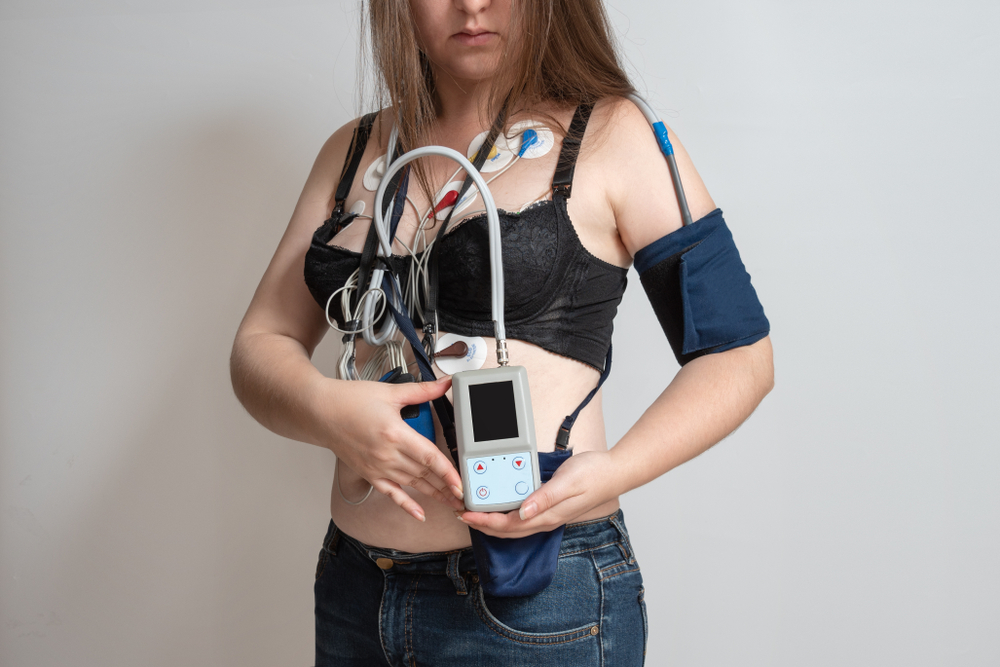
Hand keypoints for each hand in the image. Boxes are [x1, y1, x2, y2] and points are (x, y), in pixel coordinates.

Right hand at [322, 376, 464, 520]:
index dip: (448, 472)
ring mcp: (377, 467)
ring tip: (452, 503)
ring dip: (434, 494)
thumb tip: (444, 384)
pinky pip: (391, 493)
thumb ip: (421, 391)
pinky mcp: (369, 473)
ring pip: (413, 484)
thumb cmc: (349, 400)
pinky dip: (406, 505)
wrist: (319, 412)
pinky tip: (420, 514)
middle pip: (424, 474)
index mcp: (395, 433)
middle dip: (447, 486)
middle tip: (466, 496)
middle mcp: (387, 454)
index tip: (461, 484)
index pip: (429, 457)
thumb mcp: (390, 392)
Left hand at [457, 450, 619, 538]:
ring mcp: (548, 515)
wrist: (614, 473)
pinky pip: (522, 516)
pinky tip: (499, 504)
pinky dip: (505, 513)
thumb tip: (523, 512)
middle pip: (506, 530)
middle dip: (482, 524)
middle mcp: (545, 519)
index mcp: (546, 516)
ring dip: (491, 521)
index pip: (508, 526)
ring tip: (474, 511)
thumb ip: (545, 498)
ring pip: (513, 526)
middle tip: (461, 513)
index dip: (484, 522)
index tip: (466, 514)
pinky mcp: (550, 508)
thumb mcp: (567, 482)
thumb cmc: (593, 475)